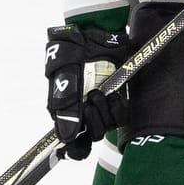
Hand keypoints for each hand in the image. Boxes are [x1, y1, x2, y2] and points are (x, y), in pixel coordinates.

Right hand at [45, 26, 132, 159]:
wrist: (93, 34)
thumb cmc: (73, 53)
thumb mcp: (63, 76)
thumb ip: (65, 106)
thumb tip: (65, 137)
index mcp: (64, 112)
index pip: (72, 143)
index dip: (75, 150)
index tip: (78, 150)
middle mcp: (82, 113)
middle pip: (91, 135)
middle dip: (93, 120)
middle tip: (91, 98)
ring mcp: (100, 107)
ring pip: (106, 126)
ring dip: (105, 111)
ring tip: (101, 92)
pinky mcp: (116, 99)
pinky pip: (120, 116)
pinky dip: (118, 108)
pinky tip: (114, 96)